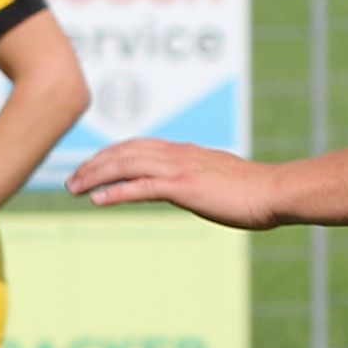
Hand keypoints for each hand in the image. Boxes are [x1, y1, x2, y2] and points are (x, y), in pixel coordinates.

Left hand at [65, 139, 286, 229]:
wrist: (275, 192)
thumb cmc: (256, 192)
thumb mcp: (221, 181)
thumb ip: (202, 180)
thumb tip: (196, 189)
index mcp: (185, 153)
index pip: (138, 147)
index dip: (110, 155)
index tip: (92, 167)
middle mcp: (177, 155)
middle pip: (124, 152)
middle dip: (94, 165)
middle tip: (72, 180)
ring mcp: (179, 170)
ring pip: (126, 166)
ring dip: (96, 176)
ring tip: (74, 188)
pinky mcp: (184, 188)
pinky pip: (141, 188)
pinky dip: (116, 192)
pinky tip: (97, 200)